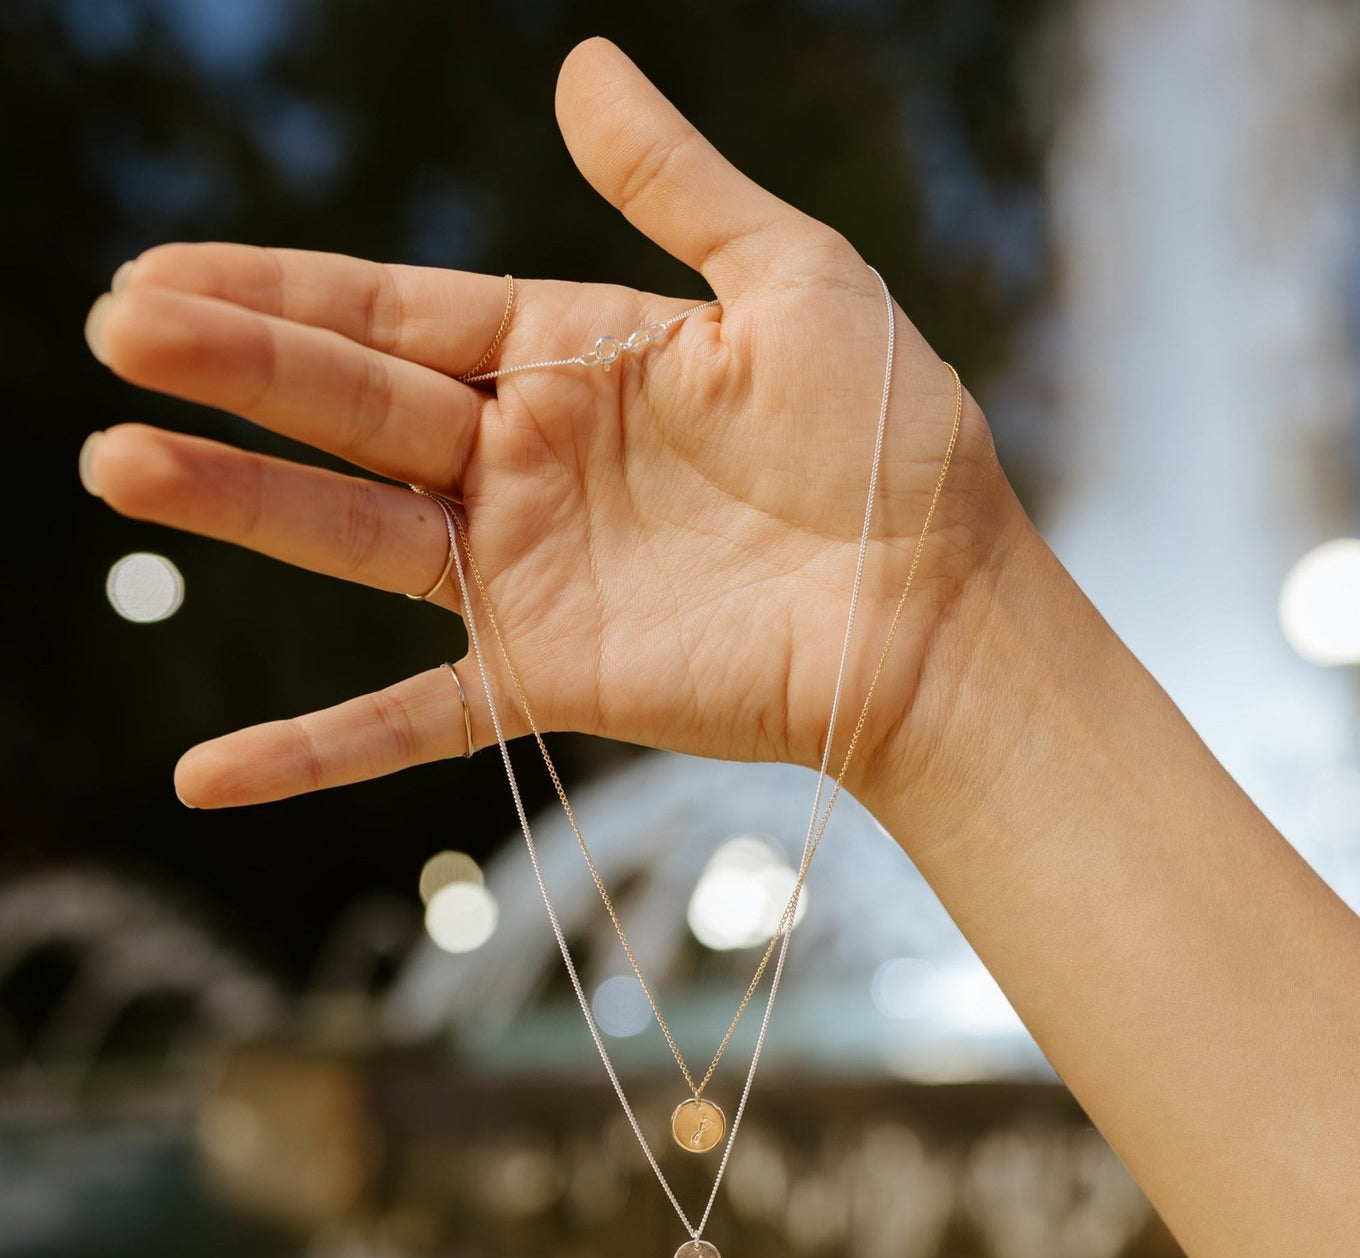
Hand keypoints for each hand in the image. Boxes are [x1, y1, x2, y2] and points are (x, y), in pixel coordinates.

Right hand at [81, 36, 1011, 809]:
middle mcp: (531, 462)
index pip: (401, 314)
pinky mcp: (548, 677)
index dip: (282, 291)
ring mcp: (529, 575)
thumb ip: (677, 184)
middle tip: (113, 328)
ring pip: (354, 537)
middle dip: (234, 367)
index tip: (161, 273)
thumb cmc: (891, 439)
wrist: (937, 604)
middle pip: (353, 406)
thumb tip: (582, 67)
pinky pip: (413, 718)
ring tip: (117, 463)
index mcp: (576, 357)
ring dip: (237, 503)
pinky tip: (208, 775)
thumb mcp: (793, 278)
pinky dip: (316, 749)